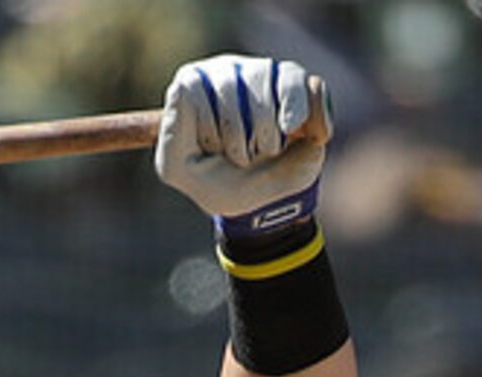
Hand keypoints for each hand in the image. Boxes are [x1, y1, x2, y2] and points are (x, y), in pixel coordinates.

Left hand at [156, 56, 330, 226]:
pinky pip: (310, 88)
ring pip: (269, 78)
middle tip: (241, 159)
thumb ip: (171, 132)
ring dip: (269, 130)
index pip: (191, 90)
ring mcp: (265, 72)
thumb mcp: (179, 169)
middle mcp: (226, 70)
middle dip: (238, 136)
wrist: (265, 201)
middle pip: (231, 85)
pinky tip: (301, 137)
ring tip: (268, 151)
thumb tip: (183, 84)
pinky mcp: (302, 84)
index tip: (211, 152)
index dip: (206, 129)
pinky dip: (309, 119)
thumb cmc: (217, 181)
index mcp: (191, 88)